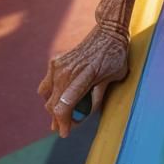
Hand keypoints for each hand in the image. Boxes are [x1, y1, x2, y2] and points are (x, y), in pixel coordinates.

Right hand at [38, 22, 129, 137]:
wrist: (108, 30)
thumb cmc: (116, 54)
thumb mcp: (115, 75)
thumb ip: (100, 94)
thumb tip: (86, 113)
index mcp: (85, 75)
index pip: (65, 105)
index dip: (63, 122)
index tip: (65, 133)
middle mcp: (68, 71)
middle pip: (53, 104)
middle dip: (58, 120)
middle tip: (64, 127)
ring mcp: (59, 66)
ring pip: (47, 96)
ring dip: (53, 107)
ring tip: (63, 114)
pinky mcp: (55, 62)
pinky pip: (47, 84)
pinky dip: (51, 93)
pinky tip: (61, 97)